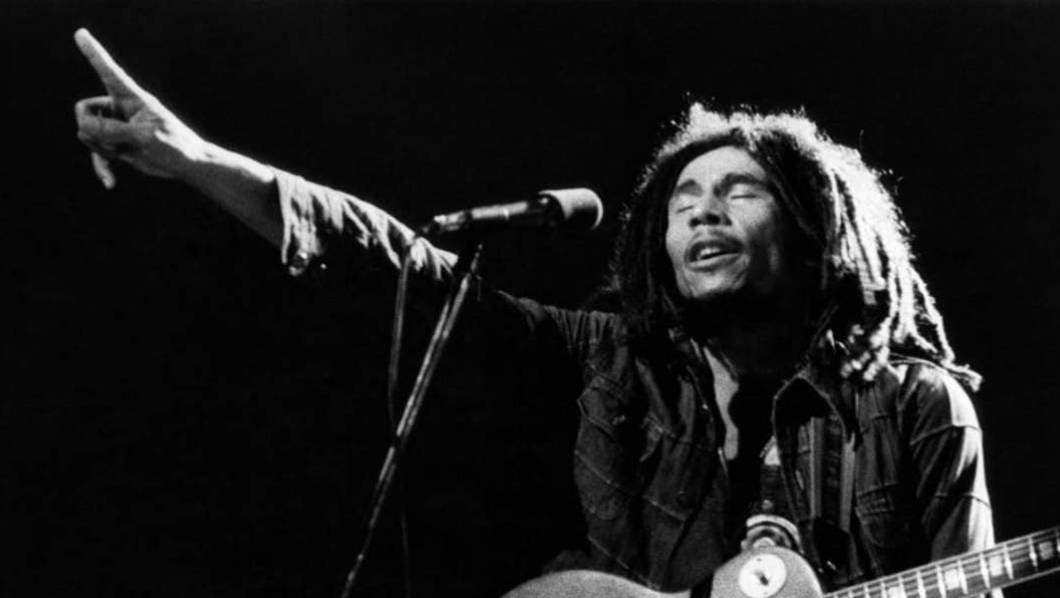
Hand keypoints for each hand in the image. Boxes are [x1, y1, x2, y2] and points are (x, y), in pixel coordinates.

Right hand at [73, 28, 207, 188]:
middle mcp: (121, 108)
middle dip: (92, 129)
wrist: (188, 165)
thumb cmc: (174, 145)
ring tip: (124, 155)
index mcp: (132, 97)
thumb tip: (84, 129)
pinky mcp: (118, 144)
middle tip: (115, 141)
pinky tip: (110, 183)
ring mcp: (117, 127)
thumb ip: (113, 131)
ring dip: (100, 149)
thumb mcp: (144, 136)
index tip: (80, 33)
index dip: (93, 53)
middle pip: (85, 110)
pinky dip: (102, 166)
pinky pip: (97, 153)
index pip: (109, 72)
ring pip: (88, 134)